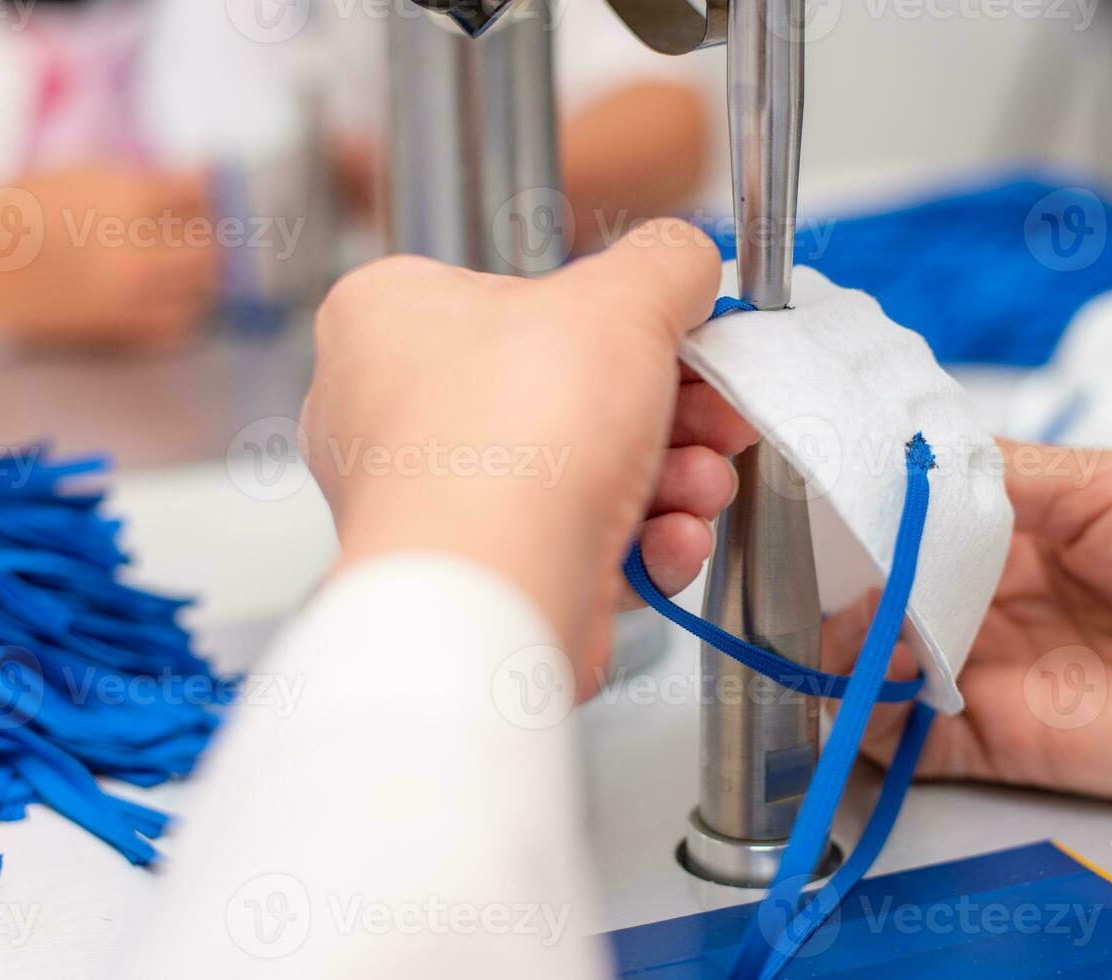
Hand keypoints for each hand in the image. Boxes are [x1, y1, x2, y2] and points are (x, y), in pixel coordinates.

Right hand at [0, 168, 215, 344]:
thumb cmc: (16, 211)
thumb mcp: (81, 174)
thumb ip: (145, 181)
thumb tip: (204, 186)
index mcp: (120, 200)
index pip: (202, 192)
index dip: (225, 191)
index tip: (234, 190)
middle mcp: (131, 254)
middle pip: (215, 250)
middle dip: (230, 240)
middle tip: (237, 233)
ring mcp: (126, 300)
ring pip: (205, 295)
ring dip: (215, 282)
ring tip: (213, 268)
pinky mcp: (117, 334)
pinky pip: (177, 328)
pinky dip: (191, 313)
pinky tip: (186, 299)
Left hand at [301, 219, 755, 693]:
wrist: (494, 589)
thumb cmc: (515, 435)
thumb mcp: (620, 299)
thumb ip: (665, 263)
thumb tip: (685, 263)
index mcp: (391, 316)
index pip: (520, 293)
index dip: (620, 315)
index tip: (688, 332)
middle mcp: (397, 410)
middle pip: (570, 389)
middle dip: (672, 409)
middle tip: (720, 413)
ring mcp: (439, 502)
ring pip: (583, 473)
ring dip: (669, 478)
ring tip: (702, 482)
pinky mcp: (481, 575)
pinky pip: (575, 545)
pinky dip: (640, 544)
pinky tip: (671, 538)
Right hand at [827, 441, 1111, 801]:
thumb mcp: (1109, 482)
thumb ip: (1004, 476)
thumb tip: (911, 459)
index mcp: (1009, 537)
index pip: (907, 531)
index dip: (862, 525)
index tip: (820, 509)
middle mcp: (989, 605)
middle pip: (883, 603)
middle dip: (844, 592)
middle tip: (825, 580)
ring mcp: (989, 676)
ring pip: (880, 671)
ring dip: (848, 653)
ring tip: (855, 630)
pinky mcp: (1001, 744)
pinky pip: (912, 742)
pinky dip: (874, 719)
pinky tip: (875, 682)